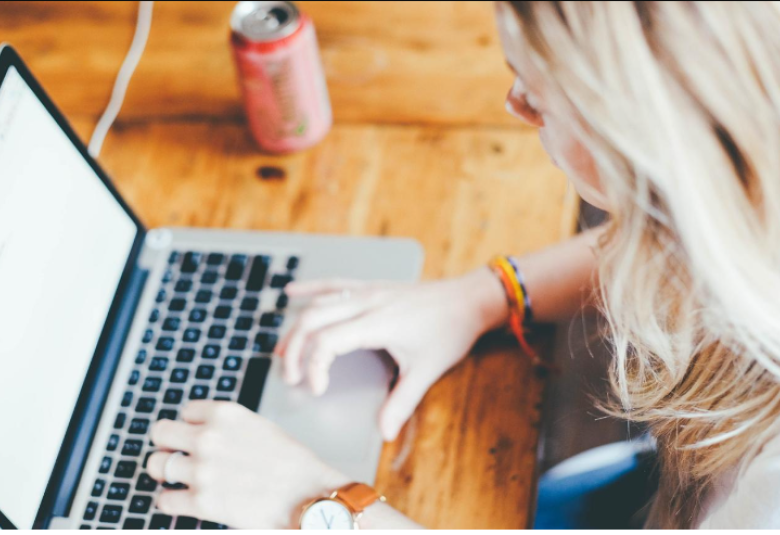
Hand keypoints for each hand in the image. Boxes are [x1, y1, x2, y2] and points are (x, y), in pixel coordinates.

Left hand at [147, 401, 350, 528]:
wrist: (307, 495)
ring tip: (180, 478)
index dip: (191, 425)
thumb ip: (227, 427)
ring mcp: (201, 471)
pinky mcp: (200, 502)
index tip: (196, 436)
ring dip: (166, 472)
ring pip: (156, 465)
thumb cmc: (291, 464)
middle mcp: (208, 438)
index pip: (185, 411)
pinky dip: (171, 501)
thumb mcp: (258, 427)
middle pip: (160, 432)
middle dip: (167, 444)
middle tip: (176, 454)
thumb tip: (203, 432)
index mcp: (224, 414)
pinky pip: (164, 500)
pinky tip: (186, 500)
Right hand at [277, 267, 508, 440]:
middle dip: (294, 350)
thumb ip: (402, 402)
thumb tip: (384, 432)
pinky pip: (334, 284)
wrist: (469, 299)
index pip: (327, 341)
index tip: (317, 390)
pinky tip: (292, 293)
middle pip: (313, 320)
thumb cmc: (450, 331)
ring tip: (282, 352)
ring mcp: (368, 291)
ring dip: (297, 327)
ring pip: (319, 303)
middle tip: (291, 378)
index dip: (314, 367)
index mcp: (377, 323)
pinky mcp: (372, 287)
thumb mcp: (427, 370)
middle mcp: (367, 302)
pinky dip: (311, 289)